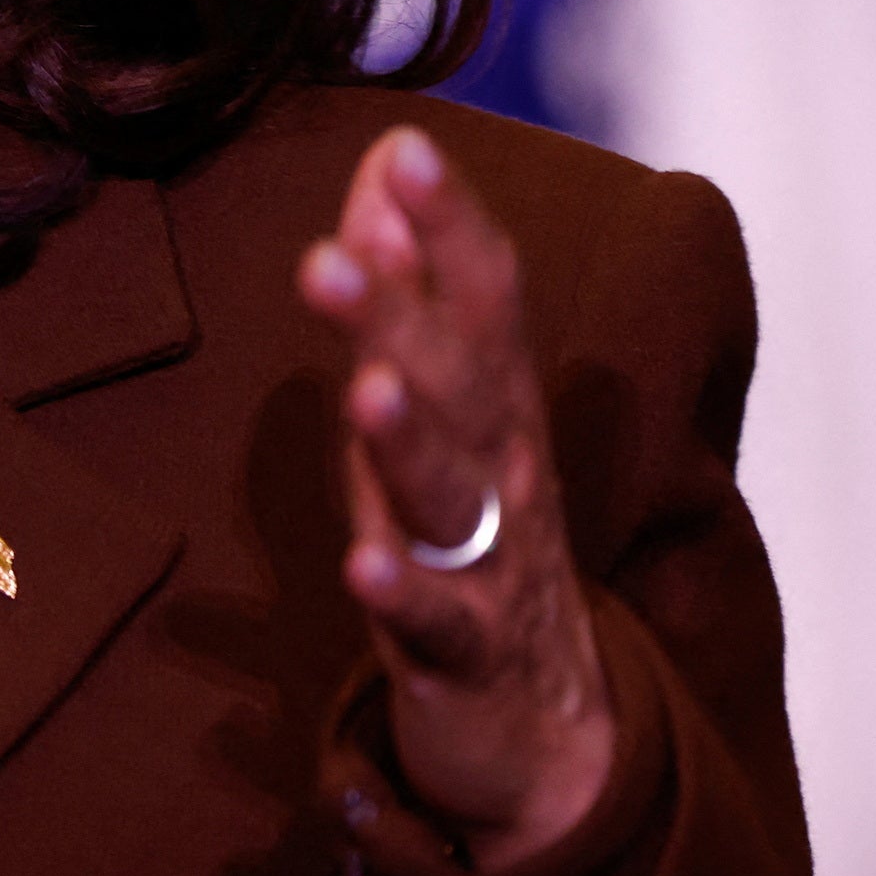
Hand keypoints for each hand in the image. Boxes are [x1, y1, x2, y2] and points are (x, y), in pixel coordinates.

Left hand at [297, 127, 613, 869]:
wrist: (543, 729)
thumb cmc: (468, 535)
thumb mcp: (433, 406)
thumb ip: (404, 288)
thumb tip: (380, 163)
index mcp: (493, 404)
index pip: (485, 297)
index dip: (449, 223)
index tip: (404, 145)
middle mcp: (500, 471)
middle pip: (460, 383)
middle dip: (401, 314)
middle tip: (331, 252)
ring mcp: (487, 565)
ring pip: (448, 493)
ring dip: (407, 438)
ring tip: (365, 388)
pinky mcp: (463, 657)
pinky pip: (435, 624)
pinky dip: (402, 595)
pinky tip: (363, 568)